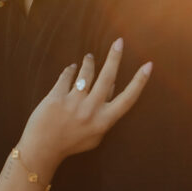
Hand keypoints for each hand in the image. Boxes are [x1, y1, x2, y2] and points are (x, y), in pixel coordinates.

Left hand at [17, 38, 151, 174]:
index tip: (149, 65)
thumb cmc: (71, 141)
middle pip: (107, 77)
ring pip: (86, 72)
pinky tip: (71, 69)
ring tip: (89, 58)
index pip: (128, 98)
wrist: (42, 148)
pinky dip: (70, 70)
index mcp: (104, 121)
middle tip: (119, 41)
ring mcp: (73, 103)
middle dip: (115, 57)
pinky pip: (67, 75)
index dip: (140, 81)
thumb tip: (112, 87)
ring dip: (89, 61)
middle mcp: (91, 110)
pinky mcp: (56, 97)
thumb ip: (106, 113)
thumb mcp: (95, 133)